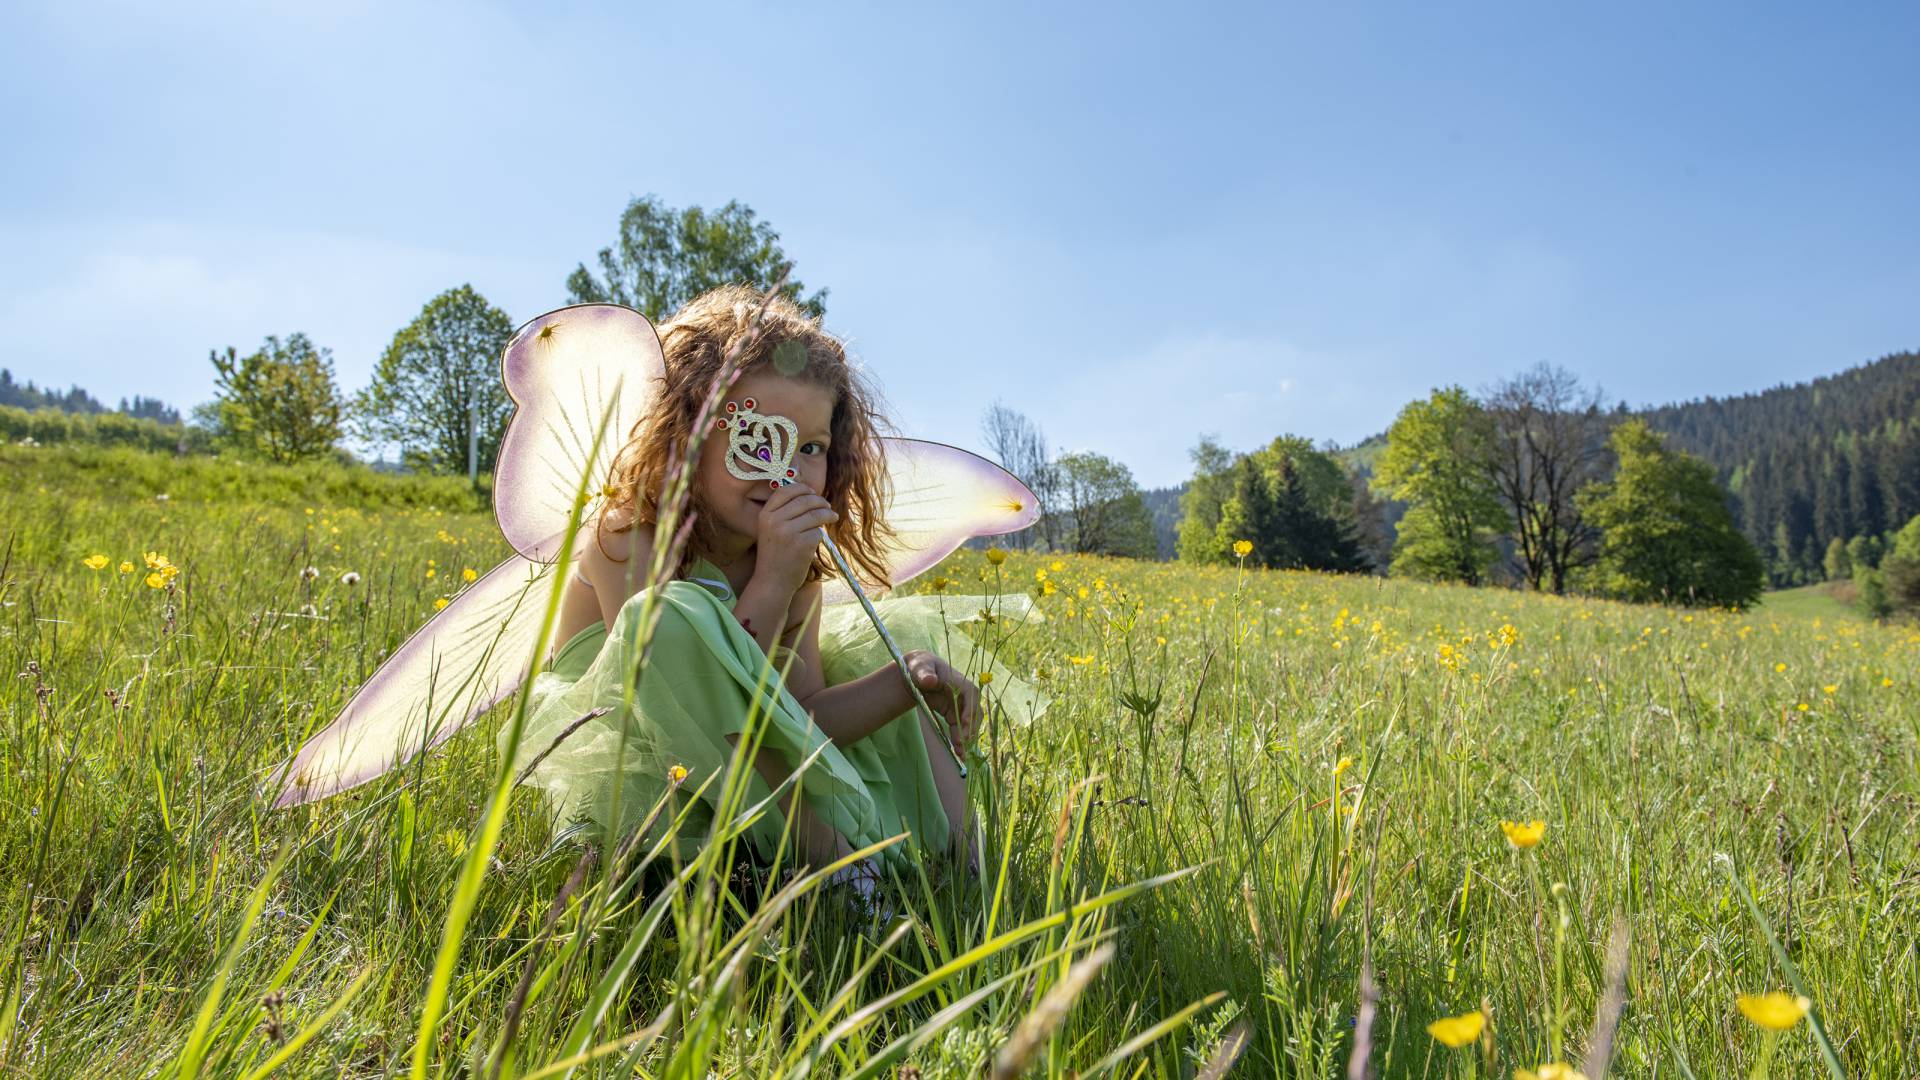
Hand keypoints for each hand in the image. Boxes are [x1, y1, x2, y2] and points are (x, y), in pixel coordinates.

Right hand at [751, 481, 836, 596]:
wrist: (772, 581)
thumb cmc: (774, 555)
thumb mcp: (770, 530)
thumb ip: (783, 513)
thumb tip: (810, 495)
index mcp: (765, 515)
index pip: (786, 491)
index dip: (802, 489)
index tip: (812, 492)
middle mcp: (775, 521)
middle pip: (805, 500)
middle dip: (820, 501)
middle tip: (827, 506)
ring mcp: (788, 532)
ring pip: (816, 514)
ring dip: (828, 514)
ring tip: (832, 517)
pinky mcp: (802, 544)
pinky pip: (818, 532)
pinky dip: (821, 534)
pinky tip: (818, 539)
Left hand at [902, 650, 978, 756]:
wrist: (917, 673)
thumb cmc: (921, 667)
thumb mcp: (920, 668)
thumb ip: (924, 674)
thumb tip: (929, 680)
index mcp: (960, 682)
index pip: (971, 696)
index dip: (970, 710)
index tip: (964, 723)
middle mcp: (965, 696)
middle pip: (974, 713)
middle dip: (969, 728)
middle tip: (960, 742)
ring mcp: (961, 707)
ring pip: (969, 724)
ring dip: (966, 738)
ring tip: (960, 754)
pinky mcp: (954, 715)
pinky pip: (960, 729)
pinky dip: (959, 740)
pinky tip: (957, 752)